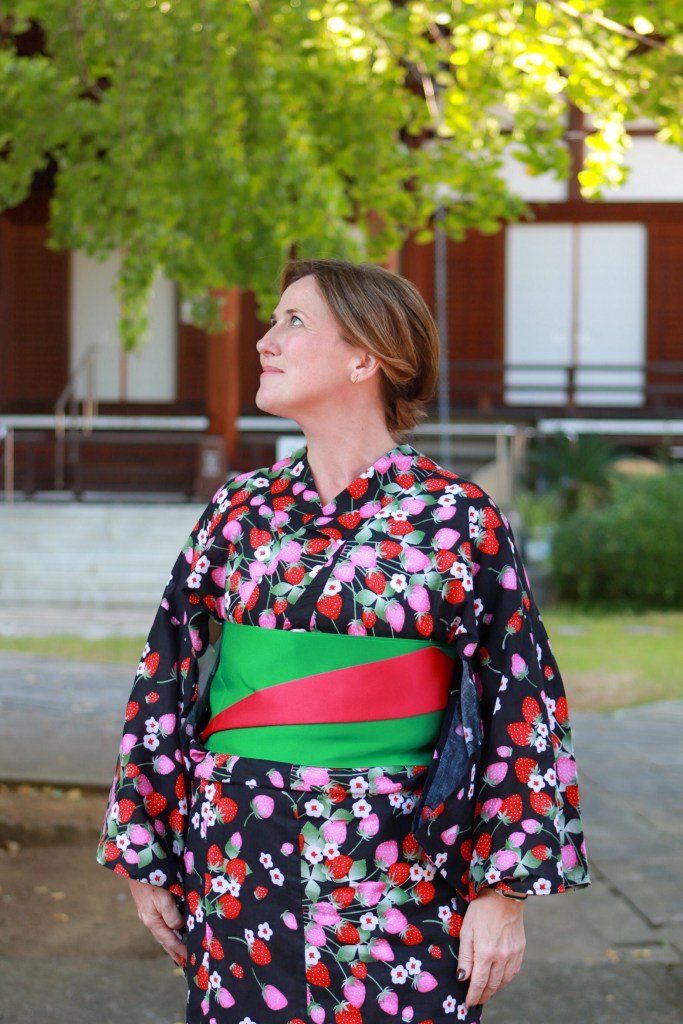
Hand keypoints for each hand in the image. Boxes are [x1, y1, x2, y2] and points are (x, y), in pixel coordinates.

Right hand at [127, 878, 185, 965]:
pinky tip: (171, 929)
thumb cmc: (151, 883)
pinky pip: (160, 923)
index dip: (180, 950)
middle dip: (173, 951)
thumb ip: (172, 916)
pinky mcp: (148, 905)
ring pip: (162, 932)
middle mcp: (149, 920)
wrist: (136, 867)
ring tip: (178, 950)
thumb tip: (178, 928)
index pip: (169, 941)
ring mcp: (147, 913)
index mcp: (152, 922)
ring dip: (170, 942)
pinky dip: (167, 931)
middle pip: (164, 940)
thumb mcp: (163, 900)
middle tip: (183, 962)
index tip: (189, 959)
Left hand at [456, 887, 525, 1007]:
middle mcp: (502, 957)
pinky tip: (499, 980)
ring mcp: (513, 955)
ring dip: (494, 990)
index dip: (473, 996)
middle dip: (483, 995)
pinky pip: (513, 972)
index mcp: (486, 953)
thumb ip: (465, 956)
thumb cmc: (481, 910)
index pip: (479, 983)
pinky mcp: (520, 950)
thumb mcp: (466, 930)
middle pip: (492, 985)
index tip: (468, 1004)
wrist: (504, 895)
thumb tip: (463, 978)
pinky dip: (505, 980)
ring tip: (486, 993)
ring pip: (504, 981)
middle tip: (476, 1001)